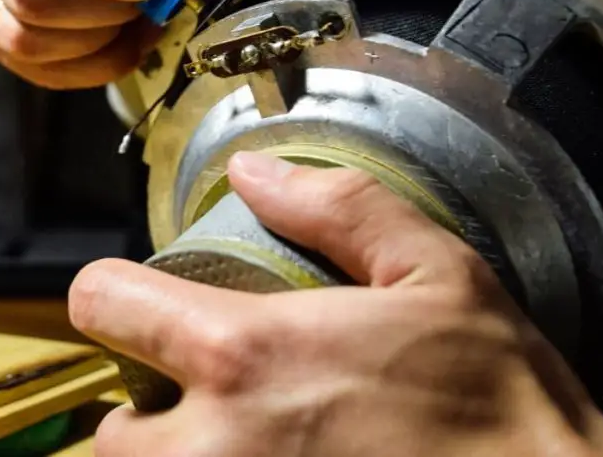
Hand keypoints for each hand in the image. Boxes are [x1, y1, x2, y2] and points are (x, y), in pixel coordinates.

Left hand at [68, 152, 602, 456]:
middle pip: (110, 429)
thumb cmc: (499, 402)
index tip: (138, 303)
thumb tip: (256, 173)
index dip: (114, 293)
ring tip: (233, 442)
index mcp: (246, 354)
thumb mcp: (434, 273)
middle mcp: (217, 447)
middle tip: (203, 399)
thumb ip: (337, 208)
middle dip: (146, 410)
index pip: (102, 303)